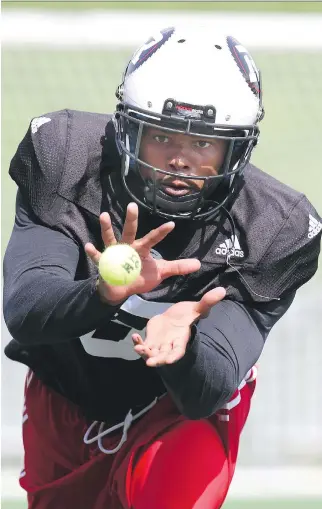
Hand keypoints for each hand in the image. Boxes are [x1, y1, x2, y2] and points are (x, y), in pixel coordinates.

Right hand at [85, 202, 200, 304]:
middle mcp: (128, 247)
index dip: (162, 232)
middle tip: (132, 205)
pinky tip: (89, 246)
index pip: (153, 239)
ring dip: (107, 228)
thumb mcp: (160, 272)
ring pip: (110, 238)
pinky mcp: (104, 263)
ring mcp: (114, 253)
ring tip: (104, 215)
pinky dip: (93, 252)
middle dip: (131, 219)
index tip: (172, 224)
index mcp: (142, 248)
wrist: (122, 288)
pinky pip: (97, 257)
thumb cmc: (140, 275)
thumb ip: (177, 267)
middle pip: (130, 231)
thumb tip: (198, 264)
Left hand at [132, 287, 225, 366]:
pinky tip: (134, 337)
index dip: (175, 356)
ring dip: (144, 353)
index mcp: (180, 340)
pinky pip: (143, 345)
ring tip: (138, 348)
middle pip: (163, 356)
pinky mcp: (149, 340)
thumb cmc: (186, 315)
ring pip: (151, 353)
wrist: (173, 317)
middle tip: (150, 363)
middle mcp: (169, 346)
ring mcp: (158, 345)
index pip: (178, 351)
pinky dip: (138, 342)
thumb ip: (207, 302)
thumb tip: (222, 290)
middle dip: (157, 360)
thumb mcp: (196, 308)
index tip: (170, 361)